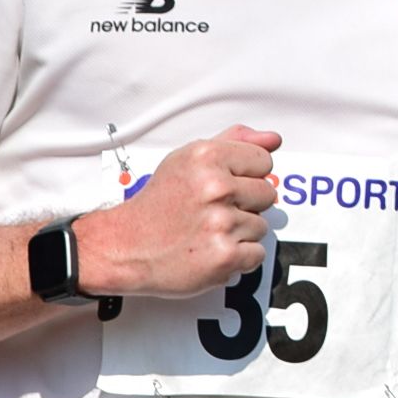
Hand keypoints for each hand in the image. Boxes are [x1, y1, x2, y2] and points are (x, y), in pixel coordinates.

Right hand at [74, 125, 279, 296]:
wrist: (124, 246)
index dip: (246, 176)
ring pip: (262, 226)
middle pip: (267, 194)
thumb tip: (273, 139)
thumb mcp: (188, 159)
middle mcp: (216, 187)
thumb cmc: (157, 204)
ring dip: (239, 232)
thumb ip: (234, 142)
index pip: (264, 161)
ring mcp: (221, 223)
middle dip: (245, 204)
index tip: (223, 186)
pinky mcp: (224, 256)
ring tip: (207, 232)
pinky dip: (238, 258)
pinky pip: (257, 254)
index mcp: (207, 157)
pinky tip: (211, 250)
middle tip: (211, 211)